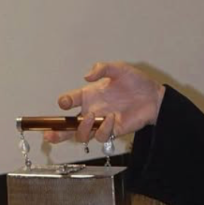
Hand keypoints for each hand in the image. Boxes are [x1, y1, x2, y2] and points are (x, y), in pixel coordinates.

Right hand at [43, 61, 164, 144]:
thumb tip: (87, 76)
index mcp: (89, 95)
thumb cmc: (135, 82)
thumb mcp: (118, 69)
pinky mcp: (113, 131)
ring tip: (91, 117)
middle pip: (68, 126)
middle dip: (57, 131)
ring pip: (82, 135)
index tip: (65, 103)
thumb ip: (102, 68)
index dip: (64, 102)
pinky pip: (101, 136)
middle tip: (49, 134)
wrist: (154, 96)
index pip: (69, 101)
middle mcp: (91, 110)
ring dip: (82, 128)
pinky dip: (104, 128)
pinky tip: (112, 118)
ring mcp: (101, 122)